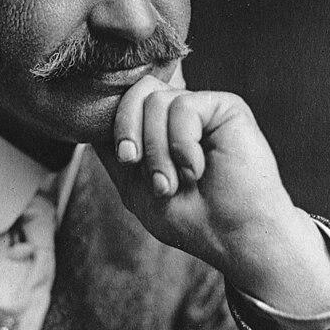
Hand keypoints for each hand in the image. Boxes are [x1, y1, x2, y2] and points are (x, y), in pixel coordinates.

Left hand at [96, 75, 329, 312]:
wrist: (236, 237)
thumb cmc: (191, 219)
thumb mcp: (135, 188)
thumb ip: (115, 152)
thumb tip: (93, 119)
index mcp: (158, 130)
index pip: (122, 104)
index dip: (114, 125)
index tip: (125, 159)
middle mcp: (178, 114)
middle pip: (133, 92)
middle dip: (129, 133)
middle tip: (142, 169)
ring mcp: (202, 108)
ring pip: (154, 101)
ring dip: (158, 150)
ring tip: (177, 181)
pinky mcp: (225, 106)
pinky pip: (182, 106)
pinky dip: (182, 145)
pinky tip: (198, 168)